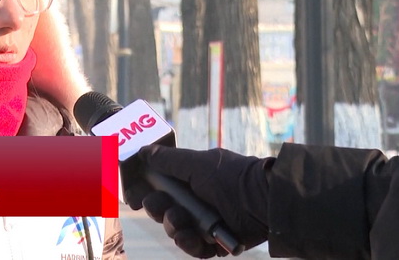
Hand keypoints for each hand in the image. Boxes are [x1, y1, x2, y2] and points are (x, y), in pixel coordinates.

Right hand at [125, 145, 272, 257]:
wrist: (263, 202)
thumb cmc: (231, 177)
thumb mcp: (197, 164)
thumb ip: (168, 160)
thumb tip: (143, 151)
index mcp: (191, 180)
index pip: (161, 188)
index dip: (147, 192)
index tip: (134, 196)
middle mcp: (196, 201)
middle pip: (164, 210)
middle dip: (158, 209)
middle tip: (159, 206)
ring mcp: (205, 223)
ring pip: (175, 230)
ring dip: (173, 226)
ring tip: (180, 221)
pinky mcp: (214, 244)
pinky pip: (193, 247)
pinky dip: (188, 243)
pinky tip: (189, 236)